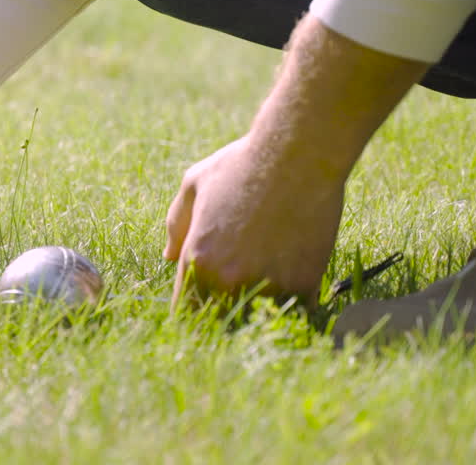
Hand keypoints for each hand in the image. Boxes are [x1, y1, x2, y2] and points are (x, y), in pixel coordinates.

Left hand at [165, 137, 344, 307]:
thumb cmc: (242, 163)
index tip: (203, 311)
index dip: (193, 315)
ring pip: (259, 317)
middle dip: (226, 313)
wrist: (299, 154)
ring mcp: (268, 286)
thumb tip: (169, 257)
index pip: (185, 312)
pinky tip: (293, 277)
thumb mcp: (195, 185)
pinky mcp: (305, 285)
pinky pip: (296, 310)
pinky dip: (293, 300)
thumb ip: (177, 225)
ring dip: (261, 307)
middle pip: (221, 322)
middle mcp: (229, 281)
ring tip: (267, 282)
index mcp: (198, 260)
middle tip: (238, 294)